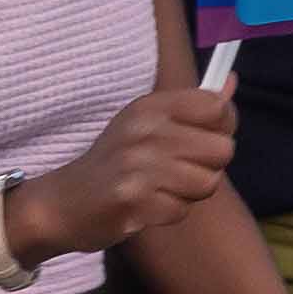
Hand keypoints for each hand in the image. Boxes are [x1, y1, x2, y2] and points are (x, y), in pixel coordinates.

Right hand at [30, 84, 237, 252]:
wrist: (62, 203)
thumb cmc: (115, 160)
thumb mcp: (147, 123)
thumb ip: (192, 107)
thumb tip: (230, 81)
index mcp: (152, 106)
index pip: (216, 107)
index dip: (223, 126)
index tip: (208, 137)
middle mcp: (146, 131)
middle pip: (222, 149)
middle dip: (210, 166)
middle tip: (182, 170)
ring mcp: (139, 166)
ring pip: (208, 183)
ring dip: (190, 192)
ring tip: (162, 188)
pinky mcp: (134, 201)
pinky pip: (182, 210)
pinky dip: (169, 212)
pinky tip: (146, 205)